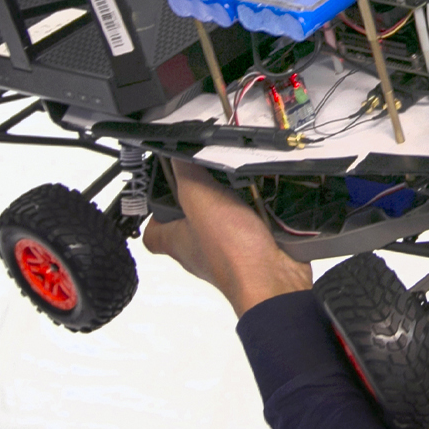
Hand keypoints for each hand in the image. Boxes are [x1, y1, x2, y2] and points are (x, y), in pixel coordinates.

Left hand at [141, 161, 312, 316]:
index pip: (153, 232)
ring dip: (233, 200)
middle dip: (201, 197)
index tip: (161, 190)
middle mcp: (200, 249)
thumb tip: (179, 149)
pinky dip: (260, 209)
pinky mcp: (255, 248)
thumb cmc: (232, 253)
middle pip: (191, 221)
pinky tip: (265, 194)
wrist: (275, 279)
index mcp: (177, 241)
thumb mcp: (199, 197)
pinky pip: (253, 224)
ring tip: (238, 176)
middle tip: (207, 172)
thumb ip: (187, 170)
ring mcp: (229, 250)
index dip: (154, 212)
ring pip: (224, 220)